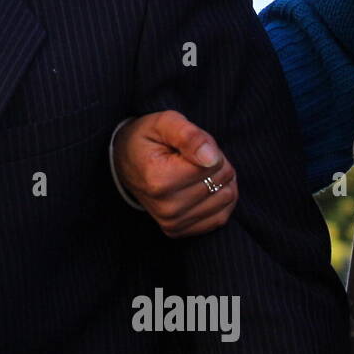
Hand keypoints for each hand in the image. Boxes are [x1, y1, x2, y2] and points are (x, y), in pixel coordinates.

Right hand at [114, 110, 237, 236]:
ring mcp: (172, 223)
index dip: (209, 148)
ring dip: (219, 180)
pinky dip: (218, 199)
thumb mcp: (164, 123)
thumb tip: (211, 158)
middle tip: (191, 157)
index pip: (214, 164)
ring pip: (228, 197)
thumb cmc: (147, 139)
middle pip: (222, 179)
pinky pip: (221, 216)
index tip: (188, 145)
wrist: (125, 163)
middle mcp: (167, 208)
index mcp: (160, 180)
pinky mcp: (179, 230)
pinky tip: (200, 188)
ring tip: (194, 171)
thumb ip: (188, 135)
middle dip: (215, 163)